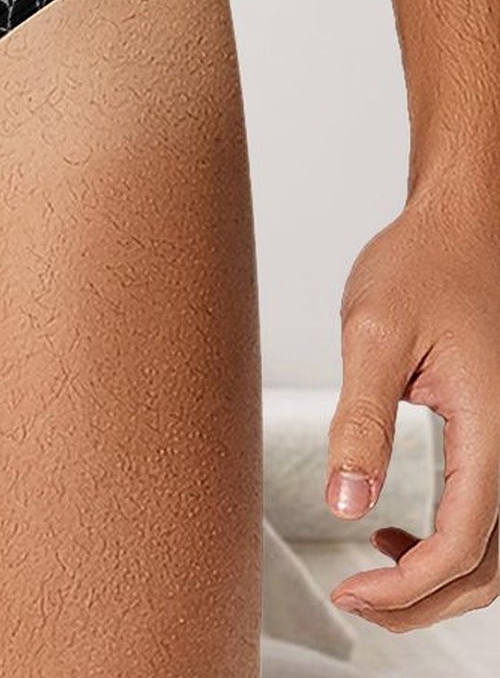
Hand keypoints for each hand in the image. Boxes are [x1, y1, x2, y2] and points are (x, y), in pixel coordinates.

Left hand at [324, 179, 499, 630]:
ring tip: (370, 576)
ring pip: (492, 549)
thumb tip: (345, 502)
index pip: (463, 543)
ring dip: (437, 578)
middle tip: (354, 603)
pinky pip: (486, 512)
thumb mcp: (373, 333)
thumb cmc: (421, 265)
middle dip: (422, 601)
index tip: (352, 594)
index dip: (408, 586)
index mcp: (493, 430)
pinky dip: (448, 544)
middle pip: (487, 566)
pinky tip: (391, 530)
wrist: (460, 227)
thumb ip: (360, 420)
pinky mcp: (497, 435)